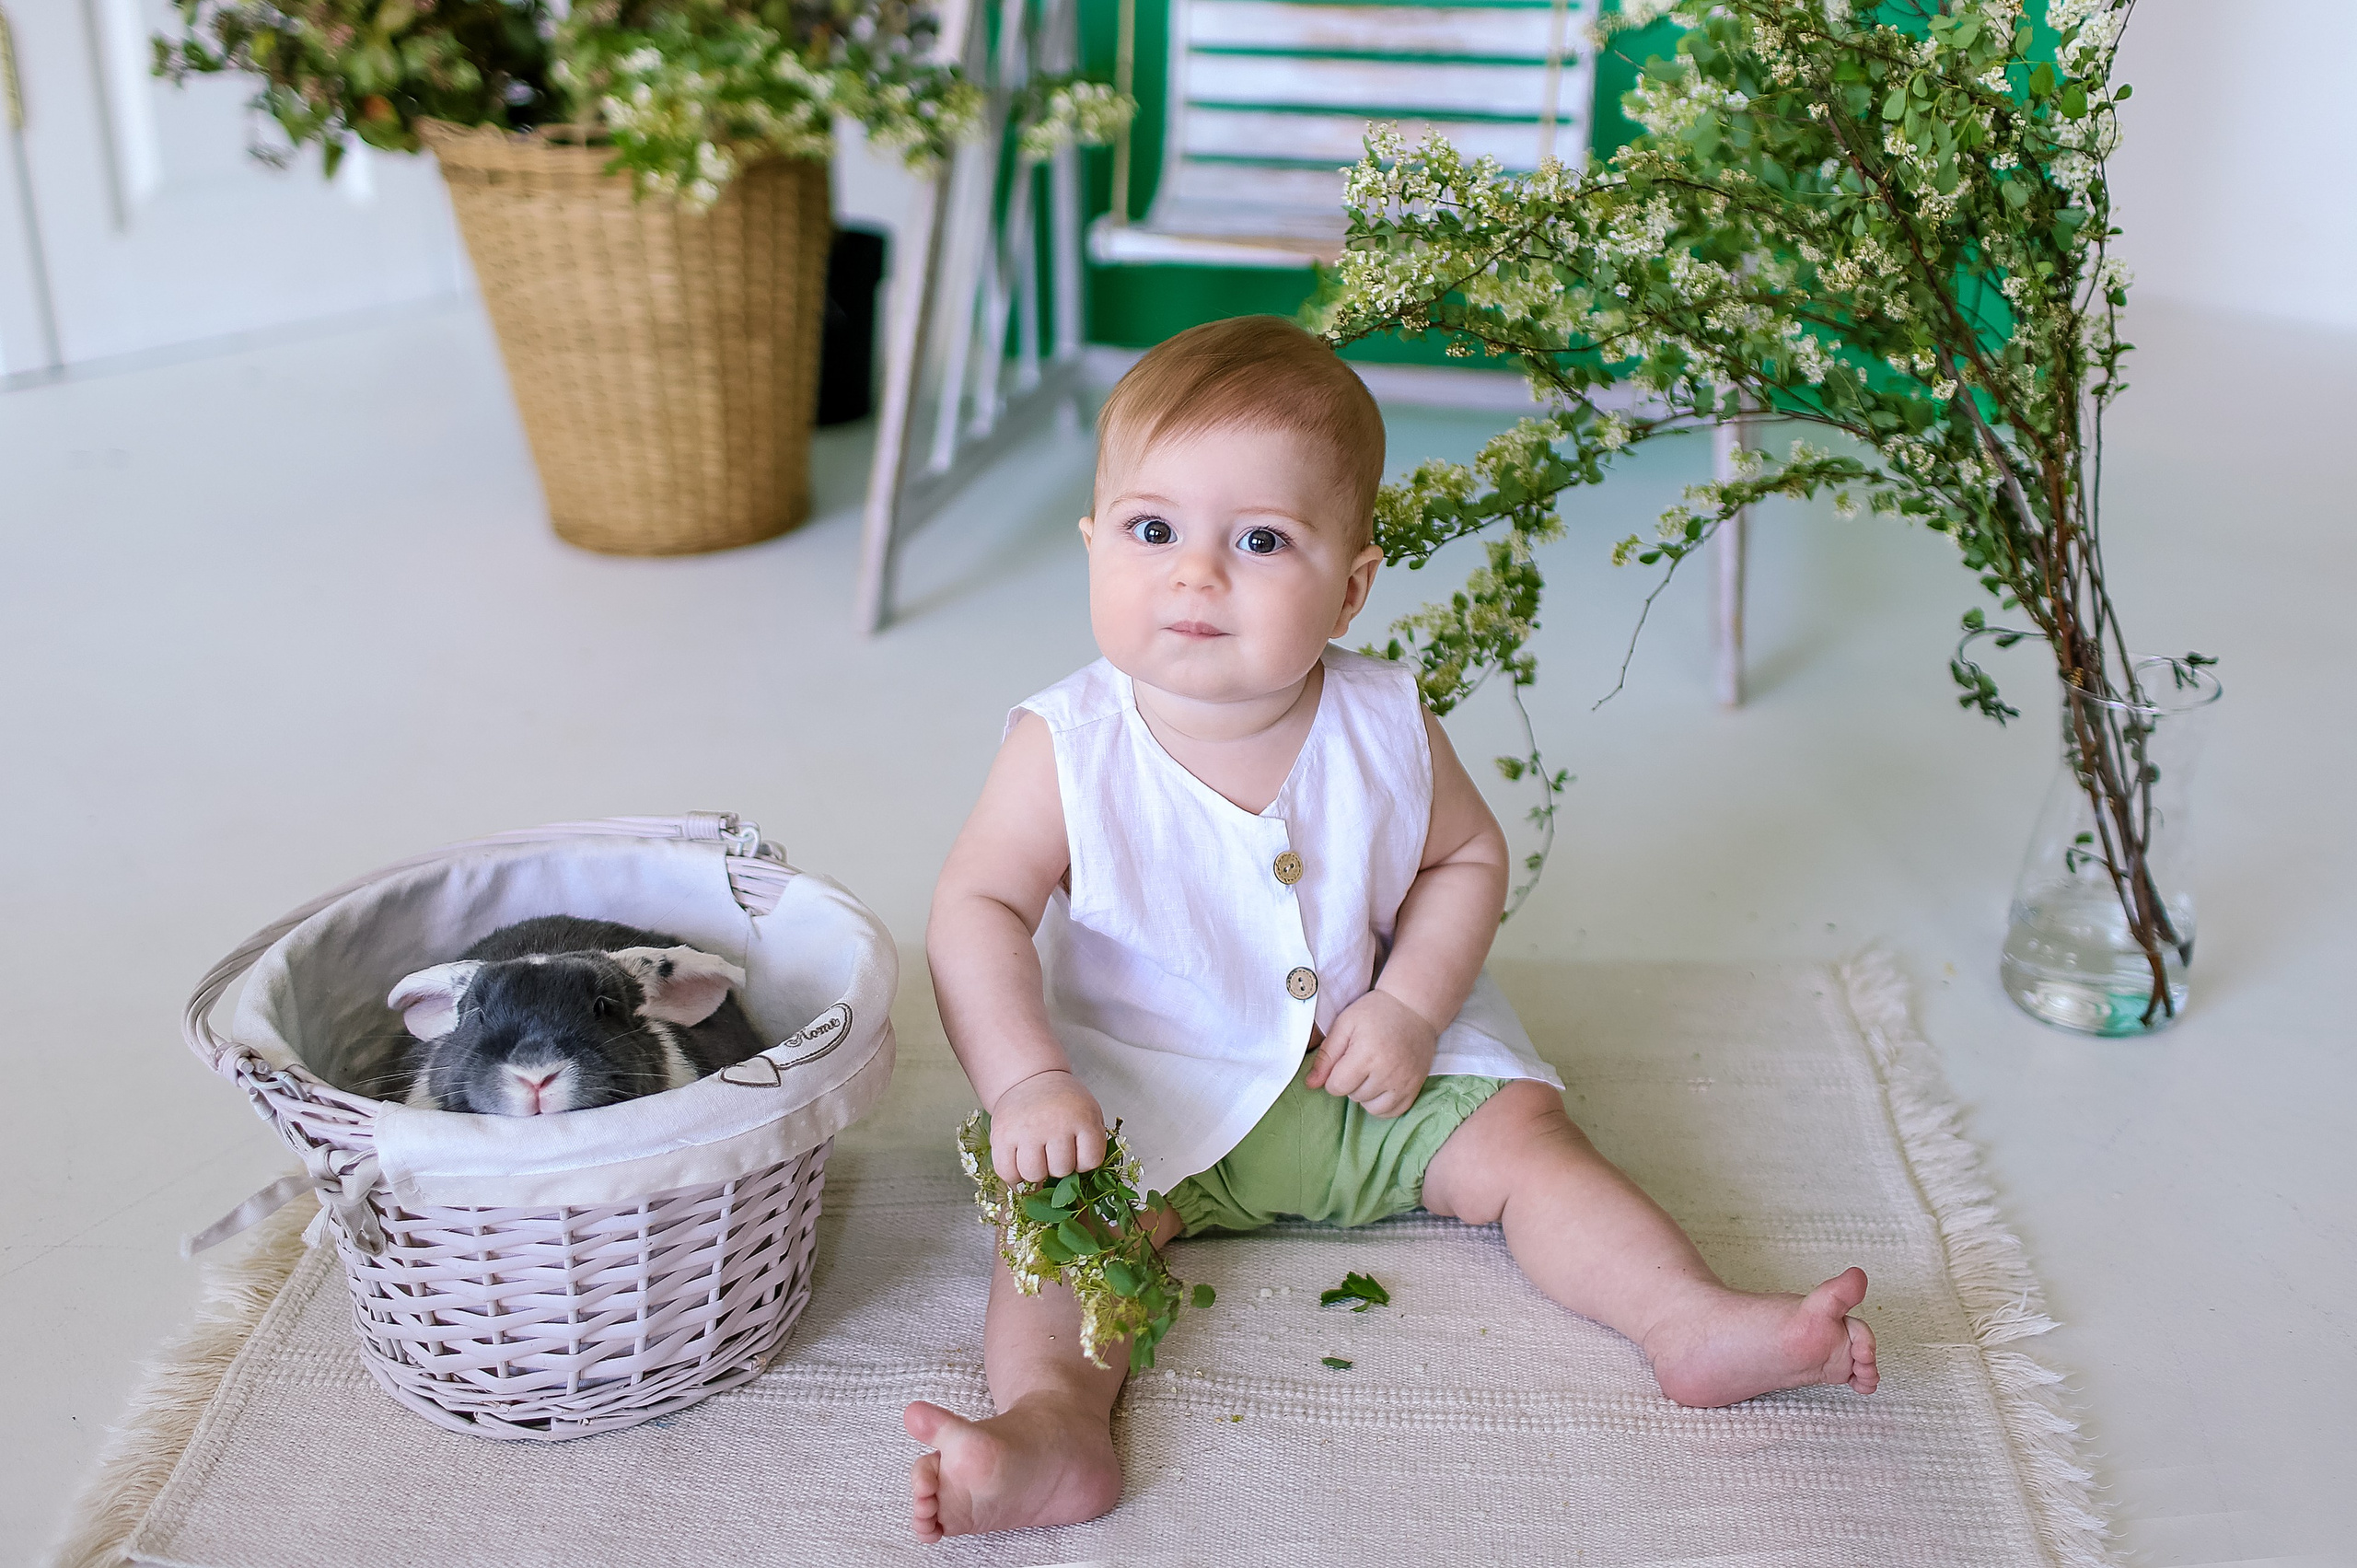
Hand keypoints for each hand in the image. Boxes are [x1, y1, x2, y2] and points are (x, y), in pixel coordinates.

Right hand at [987, 1069, 1107, 1183]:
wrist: (1031, 1079)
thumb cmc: (1064, 1104)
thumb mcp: (1088, 1115)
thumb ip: (1091, 1146)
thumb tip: (1077, 1190)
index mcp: (1082, 1117)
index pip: (1090, 1161)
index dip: (1084, 1162)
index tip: (1078, 1150)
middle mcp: (1054, 1123)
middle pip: (1060, 1170)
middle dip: (1059, 1166)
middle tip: (1054, 1150)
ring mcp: (1026, 1129)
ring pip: (1033, 1175)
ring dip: (1036, 1172)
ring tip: (1037, 1156)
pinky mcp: (1001, 1135)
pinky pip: (1007, 1173)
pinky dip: (1013, 1175)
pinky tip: (1019, 1162)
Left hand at [1305, 990, 1438, 1118]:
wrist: (1413, 1007)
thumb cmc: (1375, 1012)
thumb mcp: (1344, 1024)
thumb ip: (1326, 1055)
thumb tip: (1310, 1084)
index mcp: (1366, 1054)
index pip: (1336, 1087)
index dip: (1333, 1075)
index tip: (1343, 1060)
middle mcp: (1387, 1072)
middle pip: (1354, 1097)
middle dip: (1351, 1082)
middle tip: (1361, 1059)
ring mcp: (1404, 1082)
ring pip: (1372, 1108)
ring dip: (1366, 1094)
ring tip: (1372, 1072)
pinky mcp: (1415, 1087)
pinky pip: (1393, 1111)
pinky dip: (1384, 1103)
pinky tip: (1382, 1084)